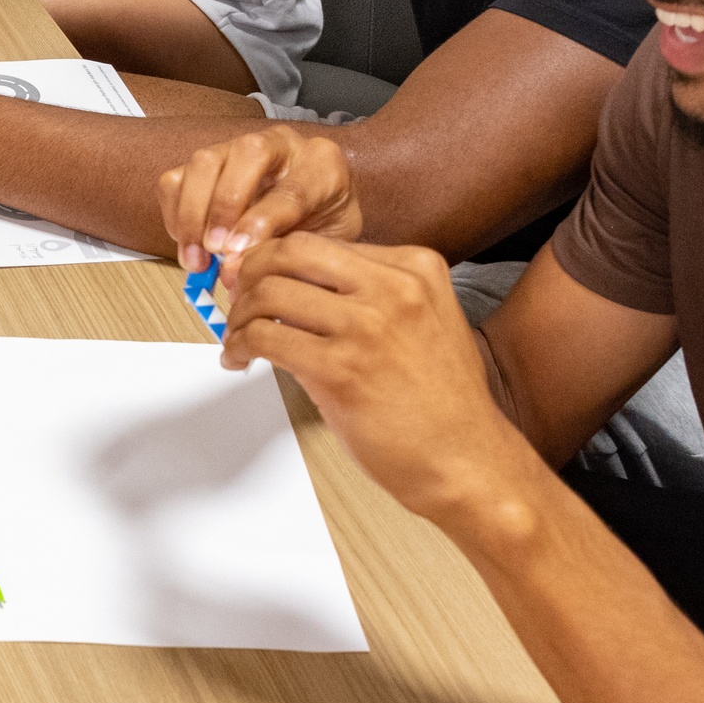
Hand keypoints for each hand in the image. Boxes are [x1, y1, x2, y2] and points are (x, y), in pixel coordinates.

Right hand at [159, 124, 366, 273]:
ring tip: (196, 258)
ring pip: (205, 162)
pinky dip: (175, 214)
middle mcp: (281, 145)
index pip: (290, 188)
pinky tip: (189, 244)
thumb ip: (285, 255)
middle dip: (224, 206)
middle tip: (215, 250)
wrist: (316, 212)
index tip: (238, 252)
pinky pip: (176, 179)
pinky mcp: (207, 163)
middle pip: (247, 155)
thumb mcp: (322, 246)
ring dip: (192, 214)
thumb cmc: (321, 229)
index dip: (260, 222)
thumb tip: (233, 274)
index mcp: (322, 165)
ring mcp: (239, 147)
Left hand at [217, 235, 539, 534]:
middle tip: (236, 300)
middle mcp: (394, 287)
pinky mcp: (342, 369)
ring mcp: (368, 326)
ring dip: (239, 316)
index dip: (276, 259)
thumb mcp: (423, 321)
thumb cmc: (442, 401)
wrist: (467, 460)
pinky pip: (266, 338)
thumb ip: (371, 294)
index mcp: (415, 266)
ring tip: (237, 339)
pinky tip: (241, 360)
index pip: (322, 242)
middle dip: (250, 273)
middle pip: (290, 252)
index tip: (256, 279)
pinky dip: (239, 346)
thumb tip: (298, 285)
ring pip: (269, 292)